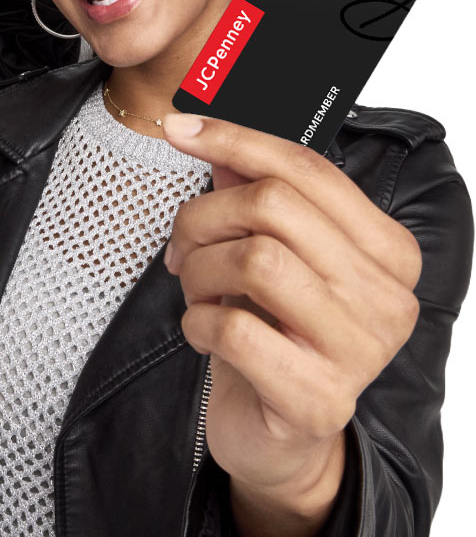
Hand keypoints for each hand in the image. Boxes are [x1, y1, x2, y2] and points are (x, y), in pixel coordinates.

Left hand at [162, 113, 420, 530]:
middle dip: (203, 217)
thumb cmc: (275, 335)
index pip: (308, 169)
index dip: (236, 140)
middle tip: (182, 249)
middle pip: (273, 207)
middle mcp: (387, 297)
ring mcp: (361, 351)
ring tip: (196, 293)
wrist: (279, 436)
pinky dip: (196, 322)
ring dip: (199, 271)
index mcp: (387, 250)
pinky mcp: (319, 400)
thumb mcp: (267, 256)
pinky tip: (202, 333)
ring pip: (253, 261)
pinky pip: (233, 328)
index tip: (179, 129)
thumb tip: (212, 134)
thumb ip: (253, 195)